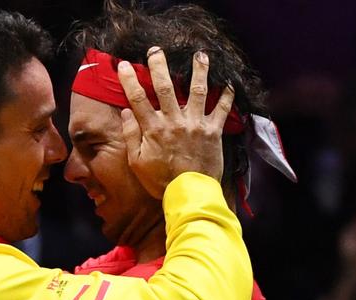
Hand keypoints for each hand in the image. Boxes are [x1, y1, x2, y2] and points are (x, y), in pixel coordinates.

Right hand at [118, 48, 235, 197]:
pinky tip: (230, 83)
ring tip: (200, 56)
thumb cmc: (160, 181)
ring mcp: (196, 124)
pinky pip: (223, 110)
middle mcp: (175, 121)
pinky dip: (227, 96)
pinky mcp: (213, 131)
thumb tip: (126, 113)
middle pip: (166, 87)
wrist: (189, 193)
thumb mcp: (137, 163)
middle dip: (160, 66)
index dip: (130, 80)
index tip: (125, 65)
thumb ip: (131, 136)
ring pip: (198, 91)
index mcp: (154, 129)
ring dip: (199, 71)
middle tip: (157, 50)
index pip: (138, 99)